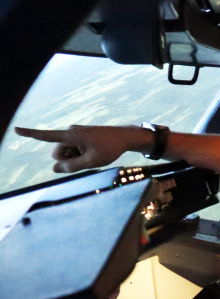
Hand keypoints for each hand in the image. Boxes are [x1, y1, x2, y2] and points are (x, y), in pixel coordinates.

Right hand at [15, 125, 143, 172]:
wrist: (124, 137)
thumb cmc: (110, 149)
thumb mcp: (92, 162)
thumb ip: (72, 167)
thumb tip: (54, 169)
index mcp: (71, 136)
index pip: (46, 136)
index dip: (30, 134)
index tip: (16, 130)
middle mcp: (70, 132)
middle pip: (57, 153)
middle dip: (66, 160)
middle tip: (86, 161)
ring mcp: (74, 134)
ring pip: (65, 153)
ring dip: (74, 158)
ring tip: (92, 156)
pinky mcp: (79, 136)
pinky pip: (72, 150)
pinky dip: (79, 154)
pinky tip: (92, 153)